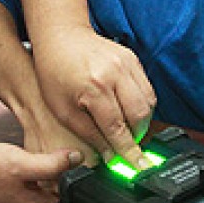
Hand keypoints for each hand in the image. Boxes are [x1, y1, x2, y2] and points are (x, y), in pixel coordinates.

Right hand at [0, 139, 81, 202]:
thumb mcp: (21, 163)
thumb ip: (51, 164)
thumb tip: (76, 160)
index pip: (69, 201)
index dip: (76, 181)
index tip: (79, 164)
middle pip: (58, 195)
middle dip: (64, 177)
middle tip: (65, 157)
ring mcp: (20, 201)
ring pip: (46, 189)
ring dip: (51, 173)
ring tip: (51, 156)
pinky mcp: (12, 191)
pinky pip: (34, 184)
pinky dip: (38, 171)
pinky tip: (35, 159)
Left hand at [32, 25, 155, 168]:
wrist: (61, 35)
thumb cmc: (54, 70)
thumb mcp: (63, 109)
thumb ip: (89, 133)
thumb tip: (110, 155)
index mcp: (94, 87)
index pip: (117, 128)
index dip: (127, 151)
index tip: (135, 167)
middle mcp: (115, 74)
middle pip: (139, 116)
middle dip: (137, 137)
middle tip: (127, 146)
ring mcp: (126, 63)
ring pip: (149, 102)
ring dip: (142, 121)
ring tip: (127, 128)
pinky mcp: (132, 58)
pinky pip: (147, 88)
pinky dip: (143, 104)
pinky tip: (129, 110)